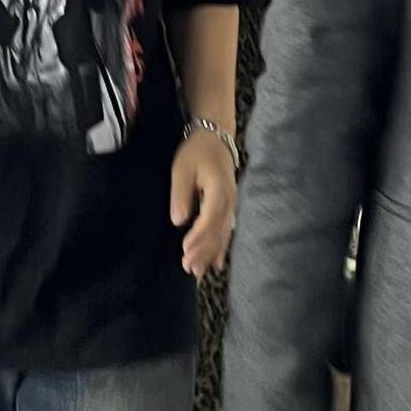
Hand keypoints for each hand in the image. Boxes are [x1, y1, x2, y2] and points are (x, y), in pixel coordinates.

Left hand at [170, 130, 236, 277]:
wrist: (216, 138)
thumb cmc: (197, 152)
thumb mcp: (183, 168)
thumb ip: (180, 194)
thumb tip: (178, 221)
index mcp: (219, 190)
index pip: (210, 219)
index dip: (198, 237)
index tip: (185, 252)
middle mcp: (229, 201)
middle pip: (217, 231)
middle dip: (203, 252)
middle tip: (188, 269)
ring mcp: (231, 205)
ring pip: (223, 234)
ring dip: (211, 254)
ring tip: (198, 273)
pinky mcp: (229, 207)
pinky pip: (226, 232)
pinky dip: (220, 249)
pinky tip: (216, 265)